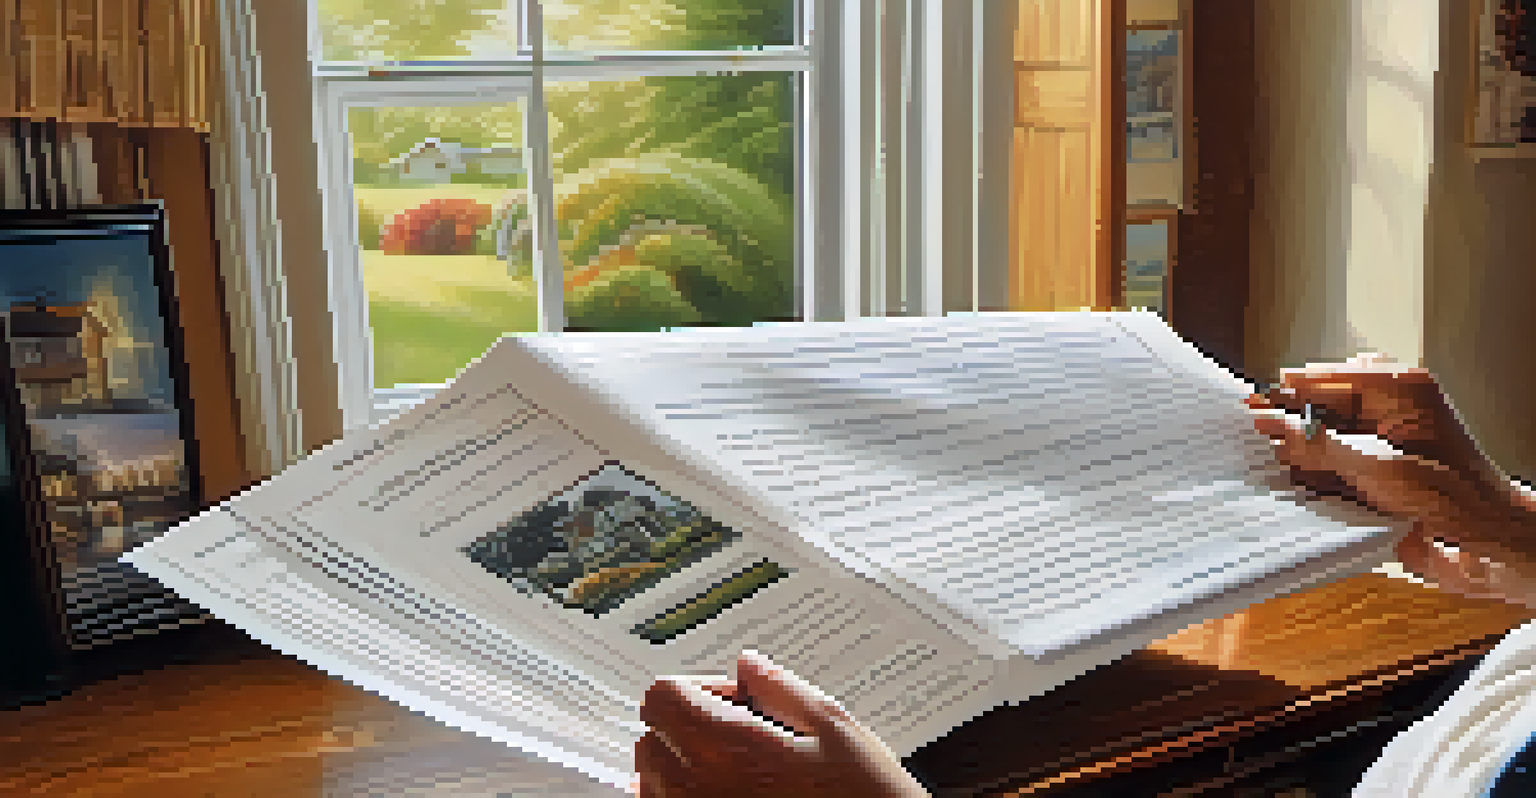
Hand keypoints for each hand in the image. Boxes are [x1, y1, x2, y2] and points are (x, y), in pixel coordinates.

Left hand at [635, 650, 929, 797]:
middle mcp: (699, 789)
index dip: (696, 689)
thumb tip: (748, 665)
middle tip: (742, 735)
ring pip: (652, 781)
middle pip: (651, 738)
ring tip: (739, 772)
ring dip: (682, 766)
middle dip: (687, 726)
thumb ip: (783, 690)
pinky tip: (727, 796)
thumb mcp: (838, 731)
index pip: (661, 696)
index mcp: (730, 749)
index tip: (734, 701)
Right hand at [1246, 354, 1535, 606]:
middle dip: (1289, 419)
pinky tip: (1291, 478)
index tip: (1253, 400)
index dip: (1290, 389)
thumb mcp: (1378, 465)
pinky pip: (1335, 465)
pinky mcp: (1379, 475)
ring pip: (1326, 436)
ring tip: (1263, 455)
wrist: (1488, 543)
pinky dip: (1313, 472)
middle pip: (1324, 406)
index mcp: (1402, 390)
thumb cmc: (1453, 496)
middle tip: (1251, 429)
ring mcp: (1385, 443)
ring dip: (1298, 449)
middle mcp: (1392, 411)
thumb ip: (1321, 442)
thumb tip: (1273, 422)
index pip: (1331, 378)